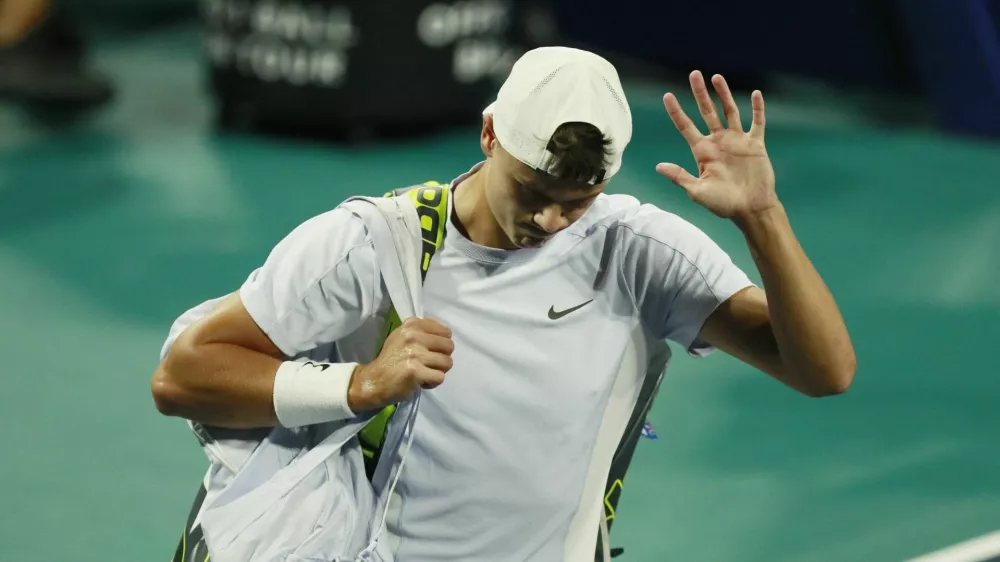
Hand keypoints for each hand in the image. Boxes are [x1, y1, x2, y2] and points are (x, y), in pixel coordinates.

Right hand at [348, 317, 454, 411]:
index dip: (441, 344)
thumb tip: (447, 332)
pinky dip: (433, 383)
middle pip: (449, 346)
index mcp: (412, 325)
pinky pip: (440, 377)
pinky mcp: (415, 372)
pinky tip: (421, 381)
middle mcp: (413, 336)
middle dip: (442, 357)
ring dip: (438, 371)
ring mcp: (415, 354)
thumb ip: (423, 331)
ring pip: (447, 362)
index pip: (446, 332)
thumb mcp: (402, 336)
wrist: (374, 380)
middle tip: (428, 364)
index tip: (429, 351)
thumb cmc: (391, 359)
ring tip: (424, 372)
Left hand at [656, 71, 778, 221]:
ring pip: (729, 111)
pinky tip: (755, 93)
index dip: (676, 111)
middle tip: (694, 74)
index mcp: (702, 151)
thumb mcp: (697, 191)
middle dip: (700, 93)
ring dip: (724, 94)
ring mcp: (737, 141)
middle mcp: (718, 142)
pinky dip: (757, 108)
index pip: (686, 126)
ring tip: (716, 77)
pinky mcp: (755, 144)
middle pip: (707, 112)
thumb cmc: (723, 204)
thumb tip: (658, 166)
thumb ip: (680, 176)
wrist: (751, 209)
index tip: (667, 96)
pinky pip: (757, 122)